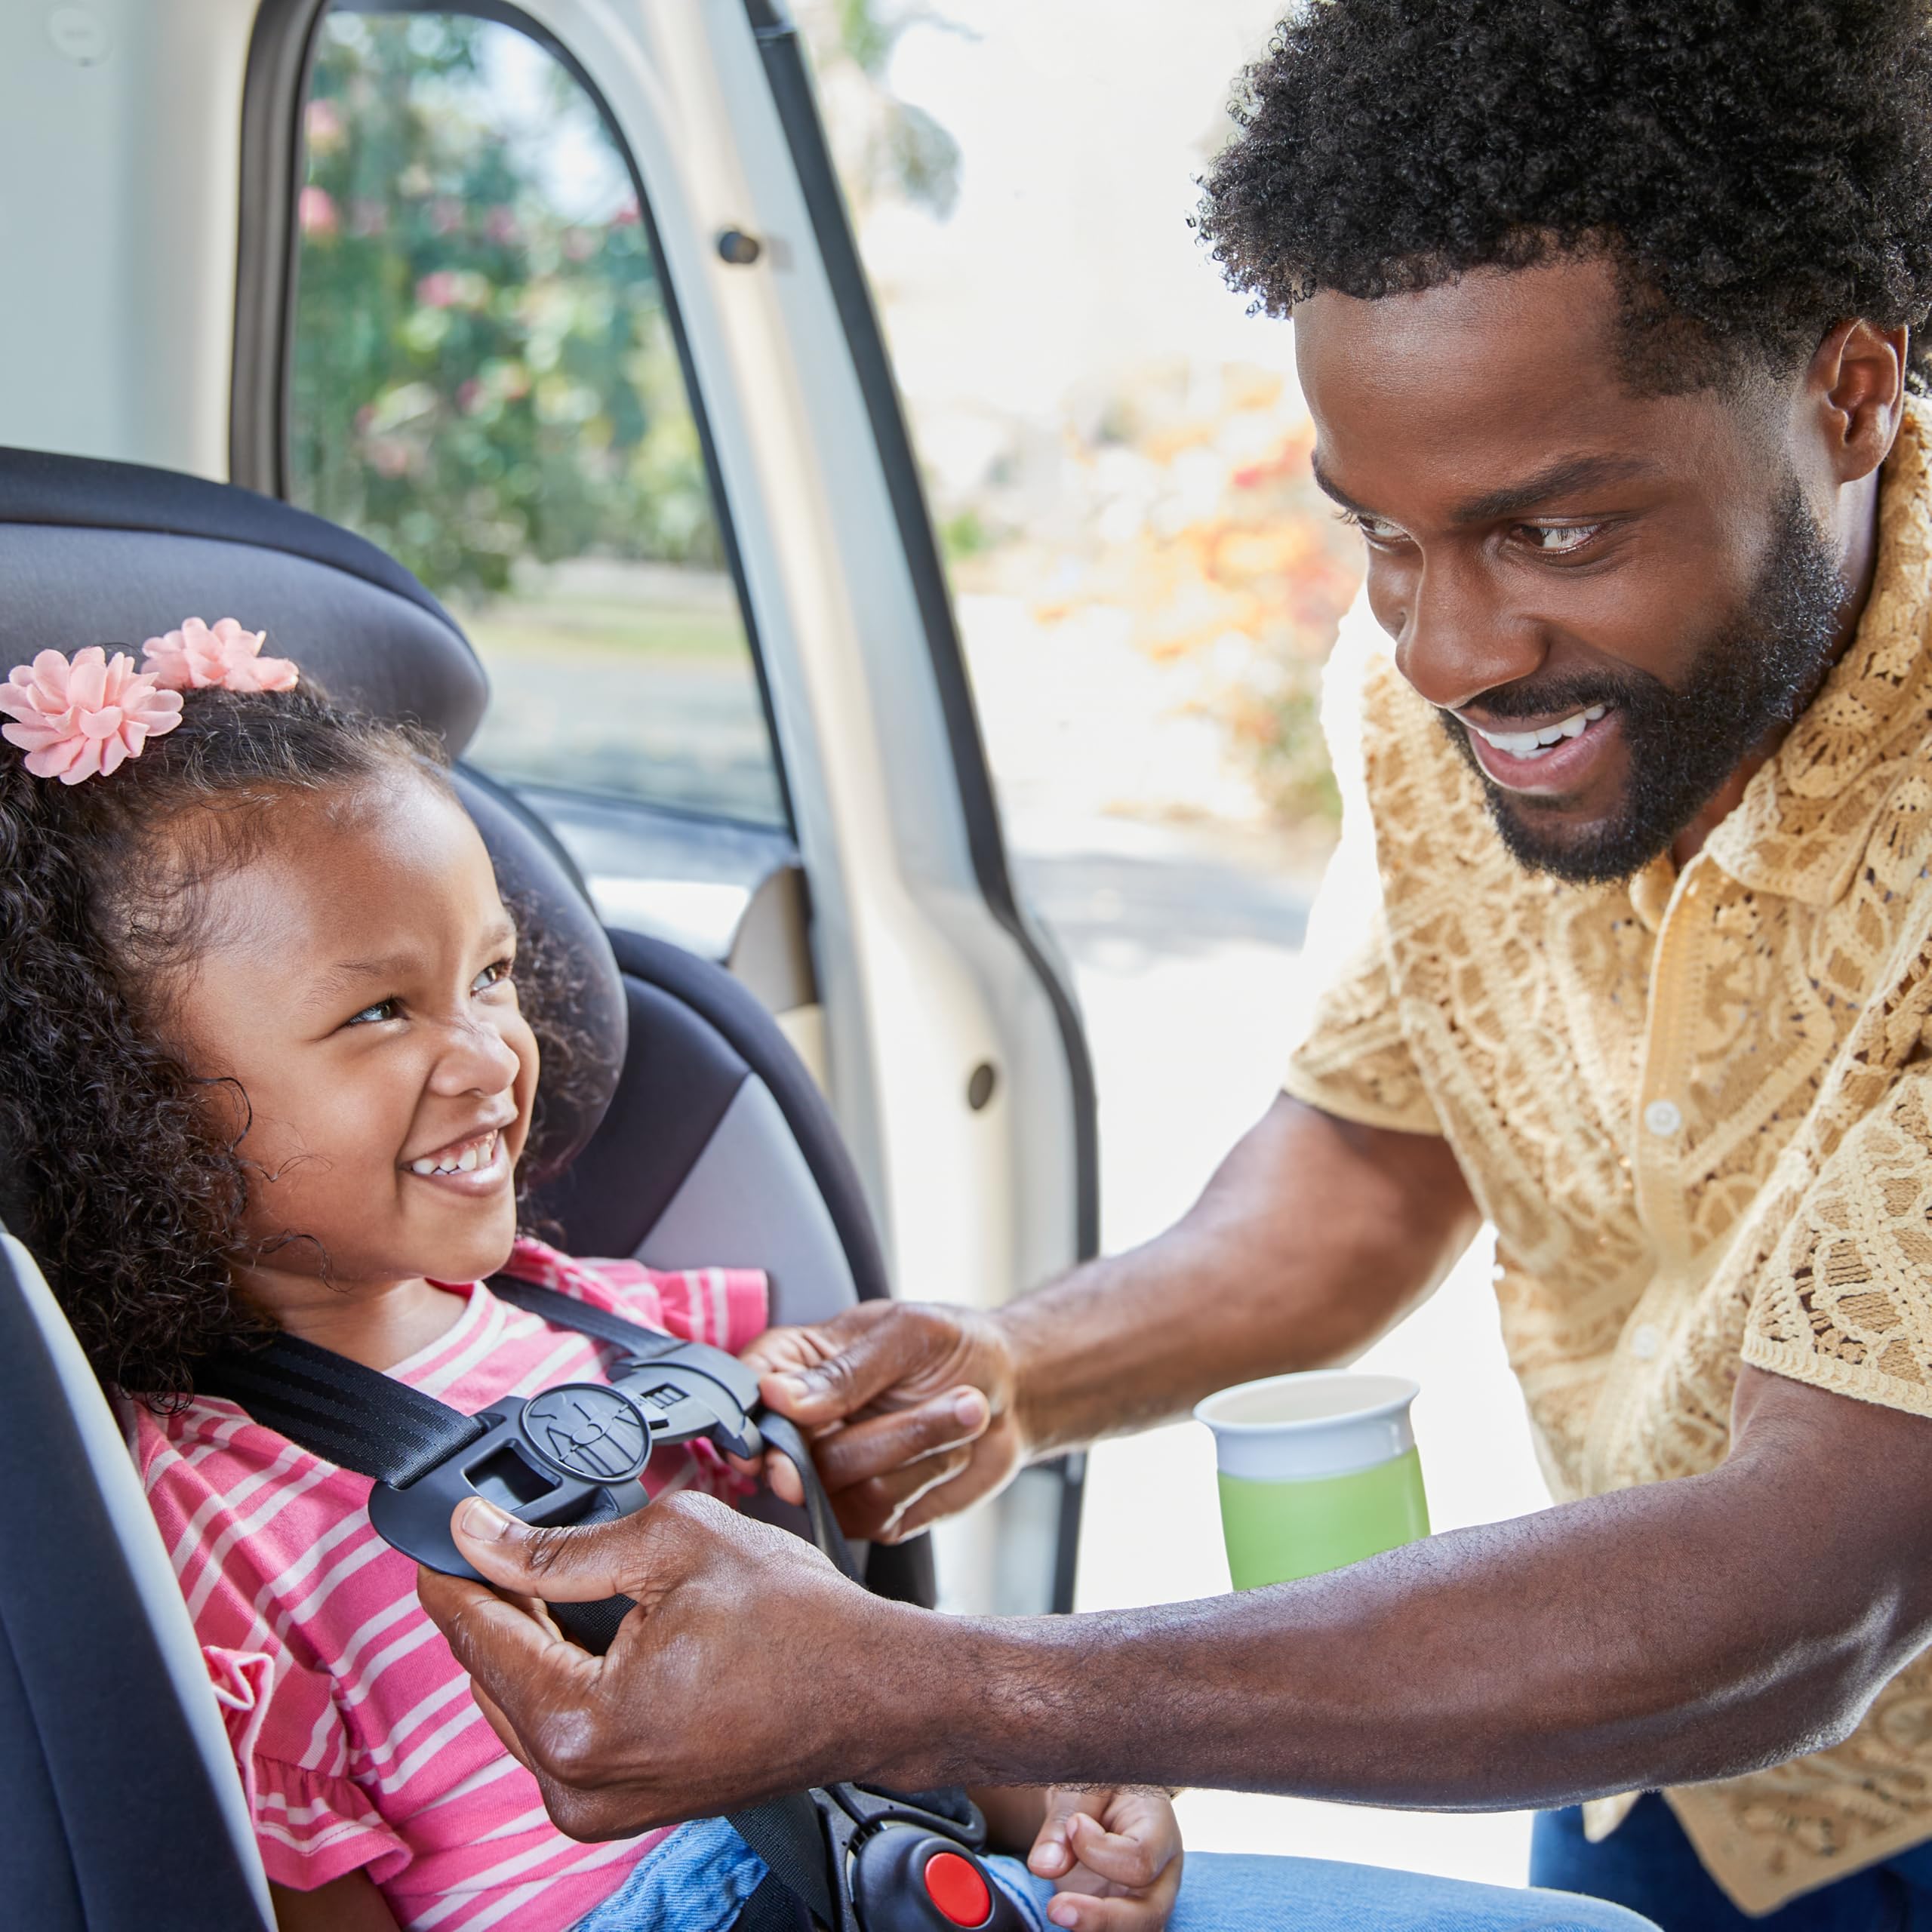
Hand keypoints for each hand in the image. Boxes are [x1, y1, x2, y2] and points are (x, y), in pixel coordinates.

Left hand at [415, 1490, 926, 1839]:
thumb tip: (480, 1532)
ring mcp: (599, 1806)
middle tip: (506, 1530)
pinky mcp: (622, 1803)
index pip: (475, 1634)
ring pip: (520, 1701)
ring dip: (527, 1636)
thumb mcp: (675, 1543)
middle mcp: (577, 1787)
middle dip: (494, 1598)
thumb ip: (562, 1544)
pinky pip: (559, 1728)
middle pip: (489, 1672)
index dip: (452, 1567)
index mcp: (581, 1726)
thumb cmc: (802, 1626)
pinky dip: (562, 1672)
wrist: (875, 1690)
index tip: (441, 1525)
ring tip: (557, 1569)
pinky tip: (588, 1622)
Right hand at [741, 1300, 1024, 1540]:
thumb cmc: (955, 1348)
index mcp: (796, 1364)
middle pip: (783, 1455)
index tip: (768, 1440)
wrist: (1015, 1393)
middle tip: (878, 1419)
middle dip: (845, 1442)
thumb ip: (843, 1370)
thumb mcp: (906, 1333)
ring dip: (911, 1446)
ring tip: (962, 1406)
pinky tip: (952, 1446)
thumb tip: (776, 1396)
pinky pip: (877, 1510)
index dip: (749, 1420)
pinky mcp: (870, 1513)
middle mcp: (804, 1425)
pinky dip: (925, 1475)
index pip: (745, 1392)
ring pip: (836, 1486)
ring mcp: (834, 1476)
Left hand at [1027, 1788, 1182, 1931]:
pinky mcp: (1125, 1916)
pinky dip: (1091, 1931)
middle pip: (1150, 1914)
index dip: (1100, 1851)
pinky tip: (1068, 1918)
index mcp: (1160, 1828)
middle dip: (1103, 1919)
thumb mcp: (1079, 1787)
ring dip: (1095, 1930)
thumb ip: (1061, 1823)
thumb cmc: (1094, 1784)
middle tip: (1056, 1908)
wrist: (1096, 1798)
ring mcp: (1147, 1900)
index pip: (1141, 1858)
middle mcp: (1162, 1872)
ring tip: (1057, 1912)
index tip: (1073, 1825)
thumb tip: (1044, 1867)